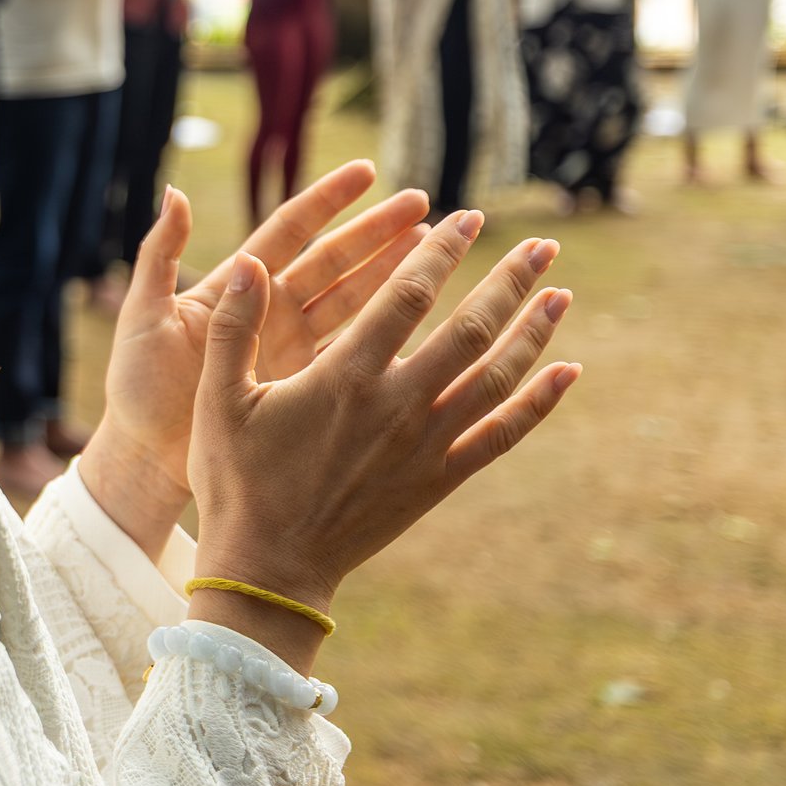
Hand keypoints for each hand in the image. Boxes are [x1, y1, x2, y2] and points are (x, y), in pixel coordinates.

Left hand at [79, 162, 430, 550]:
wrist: (144, 458)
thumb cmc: (136, 386)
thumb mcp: (143, 317)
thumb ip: (158, 256)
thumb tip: (175, 192)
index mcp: (232, 287)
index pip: (288, 231)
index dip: (327, 201)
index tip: (367, 171)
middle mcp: (267, 311)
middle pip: (332, 261)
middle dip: (377, 233)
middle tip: (425, 207)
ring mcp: (289, 348)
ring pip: (351, 302)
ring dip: (392, 276)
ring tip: (435, 250)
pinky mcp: (301, 387)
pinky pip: (350, 354)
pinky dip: (385, 336)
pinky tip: (424, 319)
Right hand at [186, 211, 580, 671]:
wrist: (271, 568)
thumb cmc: (237, 479)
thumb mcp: (218, 398)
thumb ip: (235, 326)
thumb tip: (252, 262)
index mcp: (346, 376)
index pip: (408, 296)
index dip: (442, 252)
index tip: (466, 218)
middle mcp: (398, 404)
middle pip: (470, 328)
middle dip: (508, 281)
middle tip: (539, 245)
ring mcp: (426, 445)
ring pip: (496, 376)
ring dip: (533, 332)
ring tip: (561, 293)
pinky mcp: (438, 480)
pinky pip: (501, 435)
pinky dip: (539, 403)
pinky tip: (567, 373)